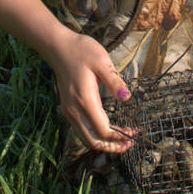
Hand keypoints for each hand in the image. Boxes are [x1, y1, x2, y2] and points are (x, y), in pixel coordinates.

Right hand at [45, 30, 134, 152]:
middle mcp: (74, 110)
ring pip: (86, 138)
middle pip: (92, 141)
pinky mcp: (68, 108)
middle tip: (129, 143)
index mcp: (85, 100)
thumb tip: (126, 97)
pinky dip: (95, 135)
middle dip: (112, 146)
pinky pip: (82, 129)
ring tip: (121, 139)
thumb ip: (114, 81)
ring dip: (103, 143)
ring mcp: (69, 110)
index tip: (134, 132)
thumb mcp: (101, 61)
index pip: (102, 130)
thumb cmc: (81, 51)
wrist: (58, 47)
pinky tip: (108, 129)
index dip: (120, 136)